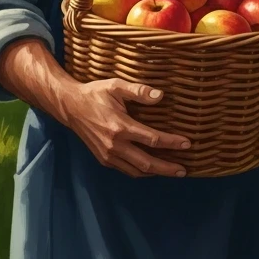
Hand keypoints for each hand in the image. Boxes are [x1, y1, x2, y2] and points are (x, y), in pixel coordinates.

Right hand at [63, 78, 191, 177]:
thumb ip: (138, 91)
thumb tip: (160, 96)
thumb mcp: (115, 86)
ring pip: (137, 171)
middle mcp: (115, 145)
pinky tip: (151, 169)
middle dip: (168, 168)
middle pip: (147, 163)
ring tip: (172, 172)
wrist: (70, 107)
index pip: (152, 139)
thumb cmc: (95, 94)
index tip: (187, 144)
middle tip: (184, 170)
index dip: (171, 143)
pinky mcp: (104, 159)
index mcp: (120, 126)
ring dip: (156, 173)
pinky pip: (127, 170)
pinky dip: (141, 172)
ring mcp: (108, 155)